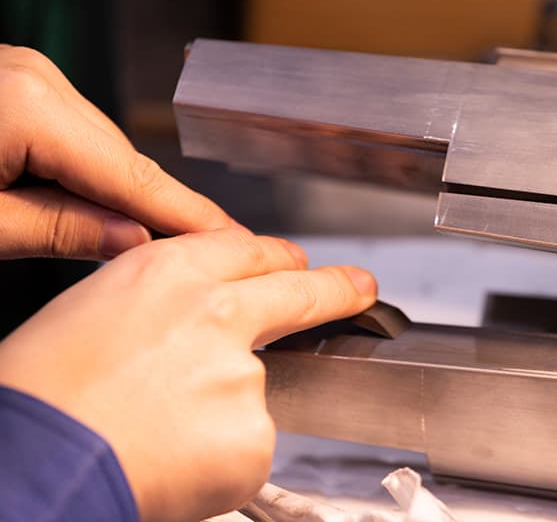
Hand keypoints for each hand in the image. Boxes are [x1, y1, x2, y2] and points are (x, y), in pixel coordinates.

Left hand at [0, 45, 236, 259]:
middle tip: (159, 268)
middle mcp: (37, 78)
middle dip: (139, 212)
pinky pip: (72, 136)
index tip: (227, 238)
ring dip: (102, 195)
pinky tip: (51, 201)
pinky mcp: (19, 84)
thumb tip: (133, 238)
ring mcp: (29, 75)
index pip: (135, 177)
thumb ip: (59, 230)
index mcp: (30, 106)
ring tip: (82, 238)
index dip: (187, 215)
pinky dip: (76, 173)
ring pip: (100, 150)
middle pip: (121, 162)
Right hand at [0, 228, 377, 520]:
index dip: (277, 260)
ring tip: (163, 433)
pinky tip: (176, 462)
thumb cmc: (41, 396)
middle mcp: (220, 312)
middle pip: (301, 291)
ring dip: (228, 408)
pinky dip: (222, 458)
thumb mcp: (94, 311)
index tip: (298, 264)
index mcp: (171, 273)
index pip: (252, 250)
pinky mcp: (254, 435)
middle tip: (359, 288)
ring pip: (260, 387)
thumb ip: (165, 303)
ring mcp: (244, 374)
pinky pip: (250, 445)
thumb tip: (195, 317)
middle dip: (337, 288)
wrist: (36, 466)